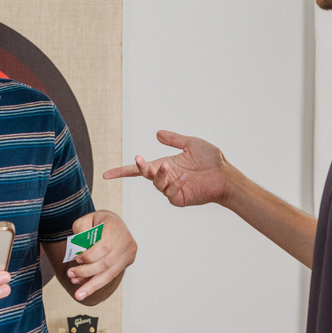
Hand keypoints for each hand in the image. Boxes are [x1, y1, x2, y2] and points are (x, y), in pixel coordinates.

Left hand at [65, 210, 136, 300]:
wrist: (111, 222)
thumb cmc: (96, 222)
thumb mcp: (84, 221)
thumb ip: (80, 233)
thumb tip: (79, 252)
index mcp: (115, 226)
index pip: (105, 246)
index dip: (90, 256)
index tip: (76, 259)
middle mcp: (126, 240)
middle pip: (107, 263)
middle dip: (87, 272)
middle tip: (71, 275)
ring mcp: (129, 252)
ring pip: (111, 274)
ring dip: (92, 285)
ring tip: (79, 294)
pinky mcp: (128, 261)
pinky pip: (112, 275)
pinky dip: (97, 282)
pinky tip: (85, 286)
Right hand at [103, 130, 229, 207]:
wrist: (225, 174)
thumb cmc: (210, 160)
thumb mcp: (190, 144)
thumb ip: (174, 140)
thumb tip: (157, 133)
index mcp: (164, 165)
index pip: (139, 169)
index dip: (122, 172)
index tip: (106, 175)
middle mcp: (165, 177)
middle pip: (145, 174)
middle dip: (141, 168)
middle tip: (141, 160)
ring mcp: (172, 189)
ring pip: (157, 183)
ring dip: (160, 175)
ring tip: (169, 166)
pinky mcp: (180, 198)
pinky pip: (171, 192)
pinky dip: (175, 184)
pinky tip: (184, 177)